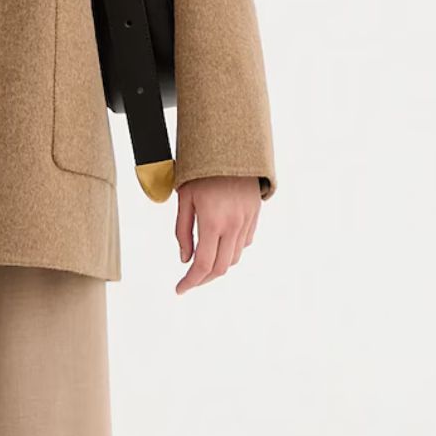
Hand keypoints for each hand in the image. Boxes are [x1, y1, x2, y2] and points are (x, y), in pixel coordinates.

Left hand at [173, 176, 260, 293]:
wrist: (231, 147)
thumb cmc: (201, 171)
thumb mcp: (184, 199)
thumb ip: (183, 232)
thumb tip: (185, 260)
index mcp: (212, 221)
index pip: (203, 264)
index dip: (190, 281)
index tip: (180, 289)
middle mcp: (233, 225)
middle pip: (221, 268)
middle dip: (203, 279)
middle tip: (189, 280)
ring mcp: (247, 220)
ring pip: (234, 257)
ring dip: (218, 265)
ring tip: (202, 262)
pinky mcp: (255, 215)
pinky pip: (244, 242)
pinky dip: (231, 250)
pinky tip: (219, 244)